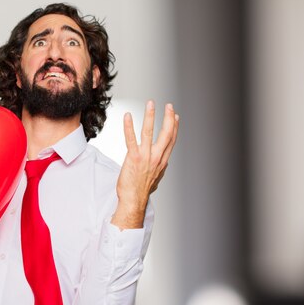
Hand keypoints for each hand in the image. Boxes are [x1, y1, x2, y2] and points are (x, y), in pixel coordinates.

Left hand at [111, 101, 178, 229]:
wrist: (133, 200)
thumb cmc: (141, 191)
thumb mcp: (155, 179)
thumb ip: (158, 169)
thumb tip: (162, 166)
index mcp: (162, 161)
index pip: (171, 140)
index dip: (175, 127)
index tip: (175, 116)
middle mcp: (157, 158)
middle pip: (166, 134)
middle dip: (168, 118)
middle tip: (168, 105)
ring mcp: (146, 157)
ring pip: (149, 132)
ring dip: (151, 116)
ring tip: (151, 104)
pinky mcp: (133, 158)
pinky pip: (131, 139)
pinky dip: (129, 127)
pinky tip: (128, 116)